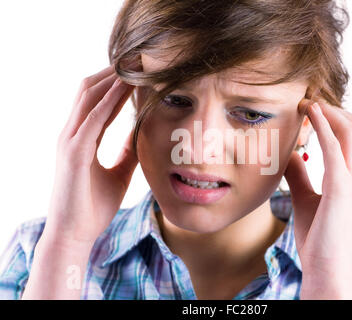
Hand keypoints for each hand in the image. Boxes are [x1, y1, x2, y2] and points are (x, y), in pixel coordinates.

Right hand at [43, 65, 137, 245]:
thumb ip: (127, 153)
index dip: (115, 83)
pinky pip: (94, 119)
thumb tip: (143, 136)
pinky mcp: (74, 153)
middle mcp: (71, 134)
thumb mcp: (118, 174)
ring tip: (134, 64)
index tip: (137, 70)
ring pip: (89, 97)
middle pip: (90, 90)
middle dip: (112, 72)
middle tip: (137, 57)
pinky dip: (109, 101)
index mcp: (80, 138)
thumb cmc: (93, 206)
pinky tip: (126, 88)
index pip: (96, 100)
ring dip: (112, 79)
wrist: (75, 234)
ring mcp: (70, 141)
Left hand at [283, 98, 351, 298]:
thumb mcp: (304, 196)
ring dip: (328, 111)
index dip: (331, 115)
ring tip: (305, 102)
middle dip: (332, 106)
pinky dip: (323, 126)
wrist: (325, 267)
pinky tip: (307, 114)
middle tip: (306, 98)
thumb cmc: (317, 235)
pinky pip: (335, 147)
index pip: (351, 133)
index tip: (307, 106)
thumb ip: (298, 173)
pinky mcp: (343, 187)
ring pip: (351, 129)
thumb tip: (288, 153)